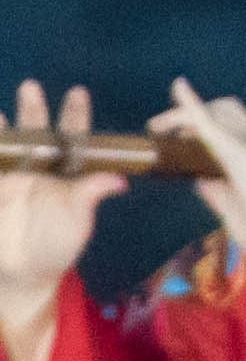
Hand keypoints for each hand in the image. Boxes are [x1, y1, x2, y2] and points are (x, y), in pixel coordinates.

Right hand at [0, 83, 117, 360]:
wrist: (21, 274)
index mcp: (65, 172)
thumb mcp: (77, 223)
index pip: (72, 138)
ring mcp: (10, 178)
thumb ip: (89, 197)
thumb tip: (119, 179)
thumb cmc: (56, 246)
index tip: (78, 93)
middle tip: (31, 86)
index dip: (74, 116)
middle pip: (35, 134)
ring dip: (1, 130)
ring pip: (6, 147)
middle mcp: (37, 169)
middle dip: (32, 110)